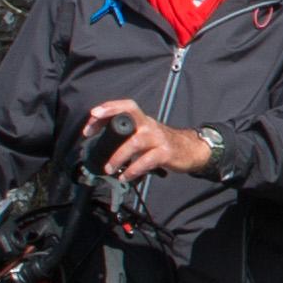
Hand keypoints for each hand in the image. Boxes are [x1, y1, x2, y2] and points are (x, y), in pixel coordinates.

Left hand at [85, 98, 216, 183]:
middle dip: (108, 118)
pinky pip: (147, 161)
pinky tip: (125, 177)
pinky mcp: (165, 153)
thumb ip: (128, 137)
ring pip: (135, 142)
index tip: (92, 118)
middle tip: (92, 133)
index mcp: (143, 120)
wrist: (190, 150)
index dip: (108, 108)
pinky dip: (134, 170)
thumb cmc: (162, 144)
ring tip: (108, 168)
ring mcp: (158, 138)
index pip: (126, 106)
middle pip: (129, 114)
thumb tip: (101, 145)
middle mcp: (149, 125)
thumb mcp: (145, 135)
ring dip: (118, 156)